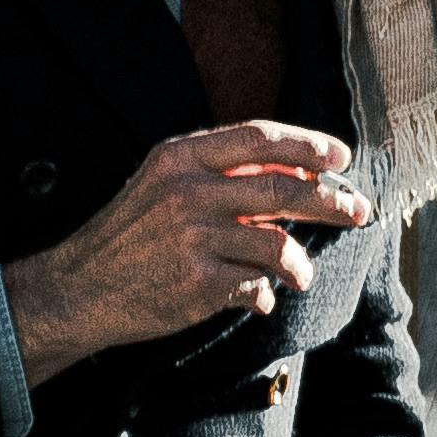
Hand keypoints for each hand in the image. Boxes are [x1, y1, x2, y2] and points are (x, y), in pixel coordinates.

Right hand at [1, 123, 369, 382]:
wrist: (77, 289)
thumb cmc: (127, 236)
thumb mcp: (160, 183)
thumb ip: (217, 172)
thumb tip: (294, 172)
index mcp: (179, 156)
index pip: (259, 138)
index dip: (308, 145)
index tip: (340, 157)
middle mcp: (187, 191)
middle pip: (283, 189)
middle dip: (332, 201)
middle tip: (359, 211)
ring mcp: (193, 238)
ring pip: (278, 245)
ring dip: (300, 265)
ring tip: (301, 276)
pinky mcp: (196, 283)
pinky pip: (256, 286)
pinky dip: (264, 295)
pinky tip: (258, 299)